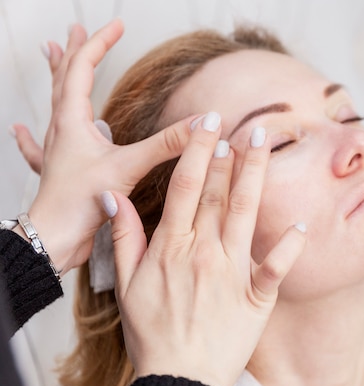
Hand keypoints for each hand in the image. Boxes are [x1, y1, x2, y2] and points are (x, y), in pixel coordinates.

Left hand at [10, 19, 194, 274]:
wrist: (54, 238)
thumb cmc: (80, 204)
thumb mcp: (128, 168)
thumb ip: (166, 145)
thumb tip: (201, 124)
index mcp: (73, 122)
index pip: (84, 69)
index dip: (100, 44)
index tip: (116, 25)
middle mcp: (62, 131)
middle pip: (64, 80)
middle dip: (74, 53)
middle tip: (76, 31)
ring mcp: (58, 151)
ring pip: (55, 106)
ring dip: (57, 79)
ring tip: (52, 58)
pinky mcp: (58, 172)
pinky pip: (39, 146)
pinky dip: (29, 134)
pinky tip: (20, 130)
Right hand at [106, 115, 305, 385]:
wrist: (178, 380)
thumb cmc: (151, 335)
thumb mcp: (124, 287)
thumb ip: (123, 238)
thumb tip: (114, 197)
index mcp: (172, 247)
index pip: (186, 187)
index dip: (199, 151)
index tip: (209, 124)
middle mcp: (204, 253)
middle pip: (219, 194)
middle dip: (230, 154)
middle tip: (241, 124)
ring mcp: (232, 273)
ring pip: (246, 214)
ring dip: (256, 175)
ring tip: (265, 144)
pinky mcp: (256, 298)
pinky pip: (276, 267)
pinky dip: (290, 245)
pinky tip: (300, 222)